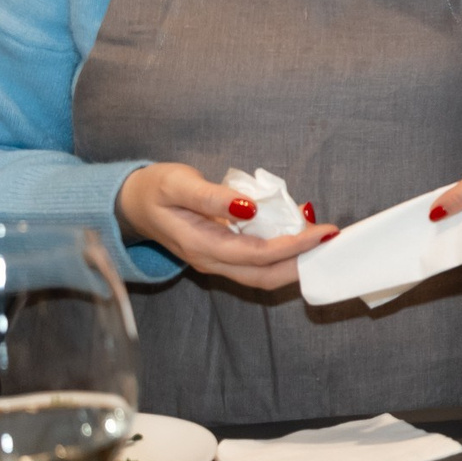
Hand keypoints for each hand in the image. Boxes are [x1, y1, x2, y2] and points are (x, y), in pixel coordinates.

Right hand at [115, 163, 336, 289]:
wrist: (130, 203)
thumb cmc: (155, 189)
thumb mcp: (178, 184)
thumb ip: (212, 197)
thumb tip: (248, 207)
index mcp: (201, 246)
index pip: (259, 254)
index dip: (295, 245)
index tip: (324, 231)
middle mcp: (211, 261)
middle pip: (266, 276)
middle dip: (303, 262)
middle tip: (331, 239)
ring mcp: (216, 262)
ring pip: (263, 275)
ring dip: (295, 260)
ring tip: (320, 237)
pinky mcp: (221, 256)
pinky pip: (257, 263)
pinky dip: (282, 253)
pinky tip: (298, 231)